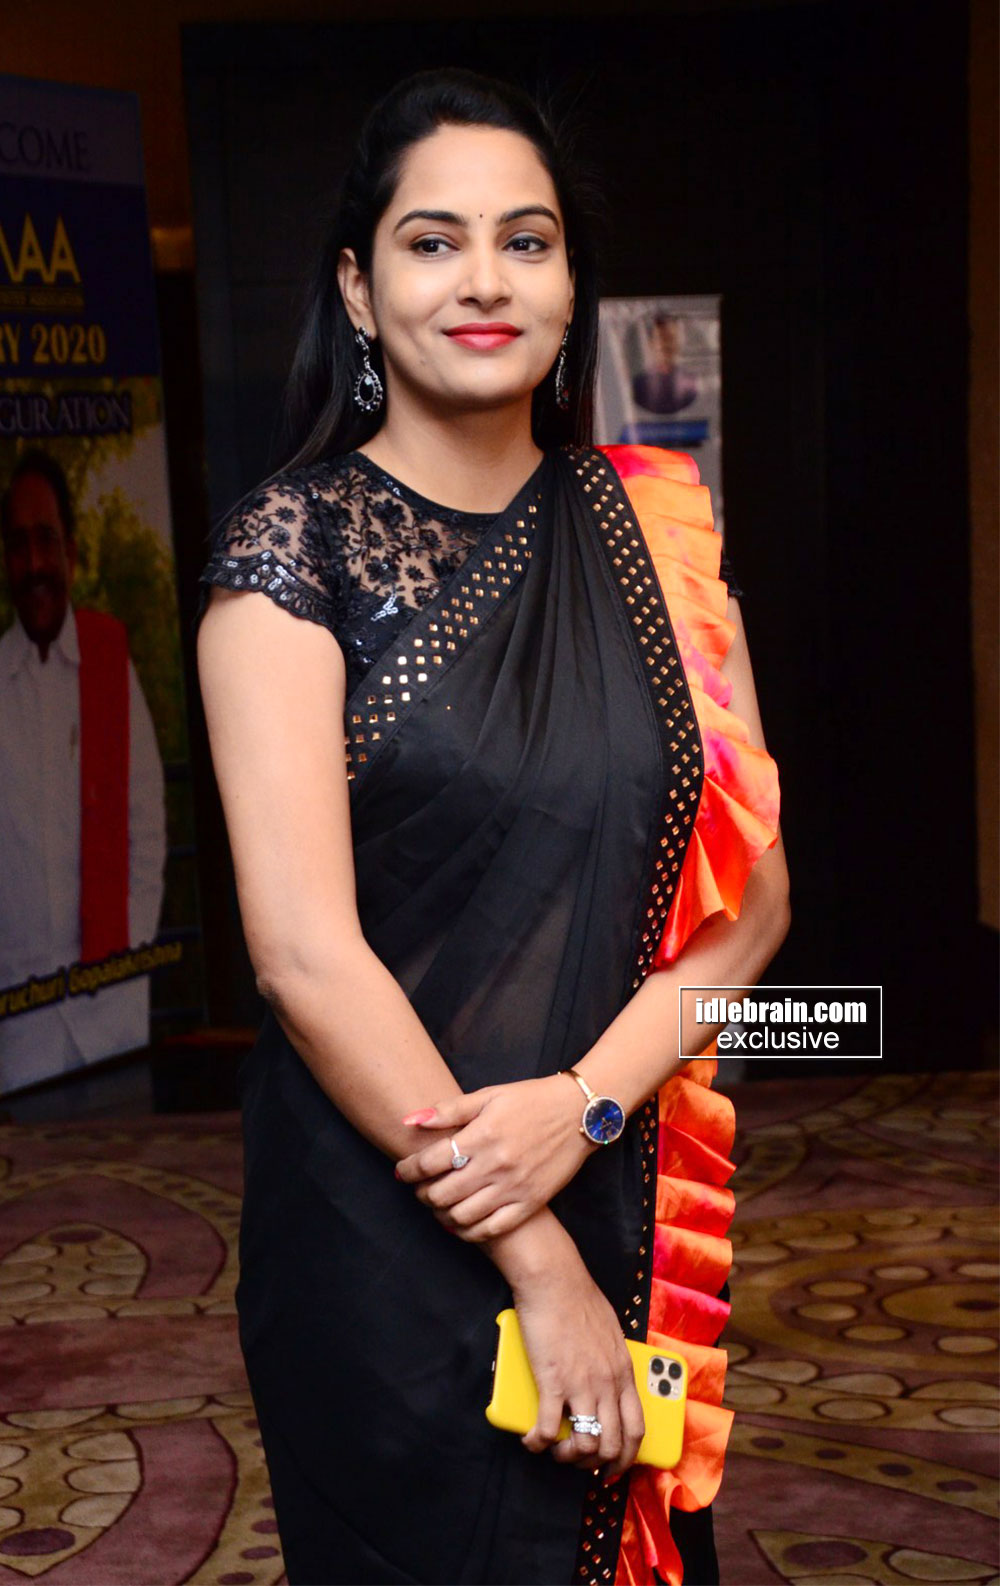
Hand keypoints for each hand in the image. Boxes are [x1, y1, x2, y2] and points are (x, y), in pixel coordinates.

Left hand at [395, 1076, 593, 1240]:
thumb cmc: (531, 1100)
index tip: (402, 1170)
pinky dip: (469, 1231)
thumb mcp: (489, 1095)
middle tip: (419, 1188)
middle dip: (422, 1193)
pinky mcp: (530, 1203)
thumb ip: (449, 1110)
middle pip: (442, 1193)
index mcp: (483, 1135)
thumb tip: (410, 1120)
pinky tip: (461, 1222)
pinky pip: (492, 1229)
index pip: (431, 1161)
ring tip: (438, 1204)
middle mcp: (496, 1165)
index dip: (409, 1169)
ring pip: (463, 1216)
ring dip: (442, 1214)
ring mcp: (514, 1188)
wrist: (580, 1113)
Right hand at [513, 1245, 644, 1478]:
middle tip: (579, 1463)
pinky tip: (531, 1439)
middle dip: (594, 1463)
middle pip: (612, 1445)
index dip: (625, 1457)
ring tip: (555, 1450)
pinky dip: (537, 1442)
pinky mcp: (552, 1382)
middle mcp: (607, 1383)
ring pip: (584, 1444)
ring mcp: (581, 1385)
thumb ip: (611, 1362)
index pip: (636, 1429)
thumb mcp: (611, 1334)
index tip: (613, 1468)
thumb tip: (605, 1382)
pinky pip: (546, 1429)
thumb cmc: (579, 1300)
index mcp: (624, 1371)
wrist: (555, 1281)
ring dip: (568, 1456)